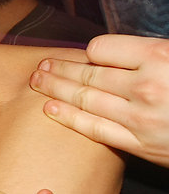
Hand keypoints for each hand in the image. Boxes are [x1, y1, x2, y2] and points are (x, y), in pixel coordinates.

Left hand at [30, 34, 168, 167]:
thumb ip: (154, 52)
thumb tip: (125, 49)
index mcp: (160, 56)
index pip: (102, 48)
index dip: (92, 51)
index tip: (87, 54)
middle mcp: (145, 85)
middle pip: (87, 73)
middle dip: (59, 68)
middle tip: (40, 65)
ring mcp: (139, 117)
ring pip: (84, 99)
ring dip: (55, 88)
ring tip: (37, 80)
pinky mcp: (140, 144)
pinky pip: (94, 129)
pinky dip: (68, 117)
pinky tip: (50, 108)